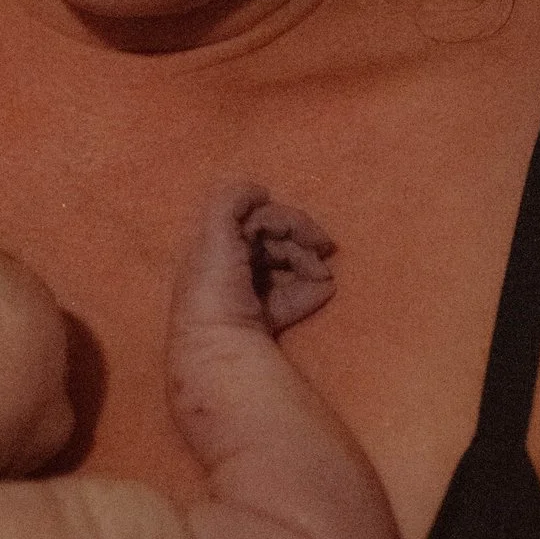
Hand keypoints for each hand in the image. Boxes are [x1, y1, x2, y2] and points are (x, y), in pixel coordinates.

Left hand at [184, 179, 338, 337]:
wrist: (219, 347)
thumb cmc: (214, 286)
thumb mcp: (213, 233)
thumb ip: (231, 200)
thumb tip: (260, 190)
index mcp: (215, 244)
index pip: (256, 220)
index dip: (284, 218)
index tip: (308, 227)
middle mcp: (230, 266)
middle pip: (274, 242)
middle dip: (301, 239)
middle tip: (325, 248)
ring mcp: (248, 295)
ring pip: (286, 267)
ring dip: (309, 264)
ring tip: (324, 275)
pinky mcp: (263, 320)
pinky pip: (292, 297)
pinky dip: (311, 290)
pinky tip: (326, 290)